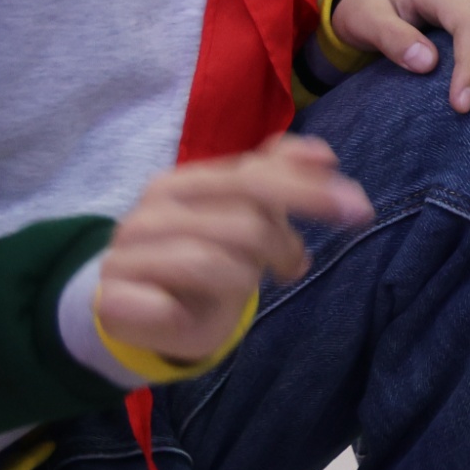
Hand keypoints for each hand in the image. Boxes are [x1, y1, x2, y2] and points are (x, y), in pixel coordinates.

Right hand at [95, 137, 365, 368]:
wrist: (143, 313)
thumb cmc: (204, 258)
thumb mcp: (246, 214)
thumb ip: (280, 177)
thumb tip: (324, 156)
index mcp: (181, 182)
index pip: (254, 176)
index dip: (311, 192)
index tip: (359, 210)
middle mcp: (150, 211)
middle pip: (243, 220)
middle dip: (283, 245)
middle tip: (296, 266)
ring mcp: (125, 253)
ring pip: (214, 263)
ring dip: (244, 279)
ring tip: (246, 285)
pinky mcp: (111, 298)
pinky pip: (166, 306)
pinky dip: (191, 312)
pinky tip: (190, 313)